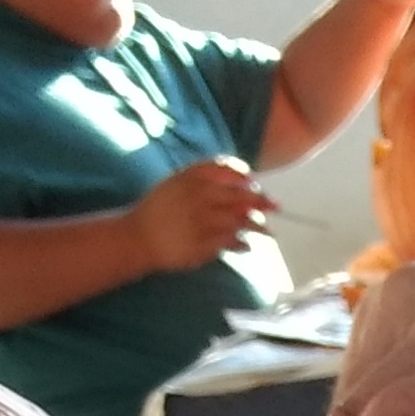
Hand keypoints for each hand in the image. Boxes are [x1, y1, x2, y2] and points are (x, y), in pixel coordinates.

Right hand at [128, 155, 271, 273]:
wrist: (138, 237)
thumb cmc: (159, 209)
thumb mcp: (176, 183)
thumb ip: (203, 177)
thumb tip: (238, 178)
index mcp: (191, 178)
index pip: (226, 169)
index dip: (244, 176)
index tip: (253, 183)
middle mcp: (199, 196)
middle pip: (239, 196)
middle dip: (261, 201)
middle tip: (276, 206)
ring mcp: (202, 221)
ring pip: (239, 221)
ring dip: (257, 226)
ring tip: (268, 232)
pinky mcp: (203, 244)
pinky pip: (230, 242)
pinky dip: (242, 244)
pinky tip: (247, 246)